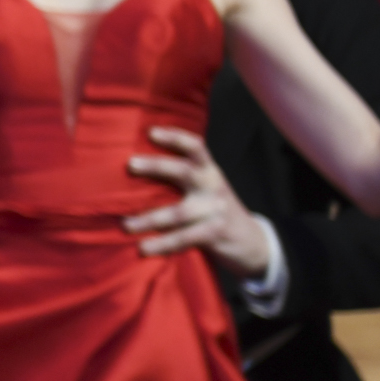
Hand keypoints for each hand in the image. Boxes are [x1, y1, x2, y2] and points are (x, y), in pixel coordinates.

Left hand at [125, 127, 274, 278]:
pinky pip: (184, 238)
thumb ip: (183, 177)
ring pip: (178, 212)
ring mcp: (216, 210)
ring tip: (126, 224)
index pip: (196, 147)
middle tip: (131, 164)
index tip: (151, 132)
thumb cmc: (214, 210)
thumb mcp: (205, 188)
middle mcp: (213, 186)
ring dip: (149, 219)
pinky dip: (162, 244)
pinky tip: (144, 248)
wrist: (253, 242)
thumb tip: (135, 166)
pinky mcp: (216, 233)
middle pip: (184, 171)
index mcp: (209, 171)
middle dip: (157, 166)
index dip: (175, 137)